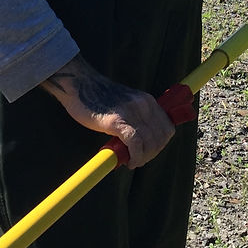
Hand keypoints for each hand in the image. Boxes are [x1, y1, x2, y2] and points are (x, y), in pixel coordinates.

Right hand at [40, 54, 174, 168]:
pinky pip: (136, 143)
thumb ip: (136, 118)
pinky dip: (136, 156)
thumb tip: (143, 144)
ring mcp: (131, 112)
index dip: (160, 144)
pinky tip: (128, 161)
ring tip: (132, 161)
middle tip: (138, 159)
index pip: (167, 128)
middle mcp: (144, 105)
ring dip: (143, 157)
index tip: (148, 151)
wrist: (79, 85)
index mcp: (147, 100)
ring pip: (150, 143)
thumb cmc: (98, 99)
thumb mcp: (126, 104)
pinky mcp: (117, 121)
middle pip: (161, 137)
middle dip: (152, 153)